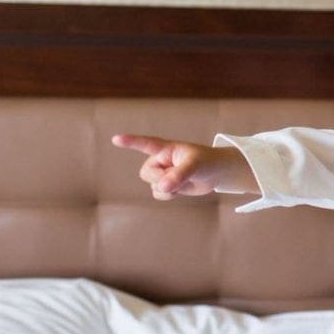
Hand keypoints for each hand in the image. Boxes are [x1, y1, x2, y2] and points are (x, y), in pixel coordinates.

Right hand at [111, 134, 257, 199]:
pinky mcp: (166, 185)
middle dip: (161, 178)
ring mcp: (162, 173)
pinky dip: (168, 195)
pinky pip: (158, 194)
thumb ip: (178, 175)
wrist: (217, 173)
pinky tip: (180, 189)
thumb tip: (161, 188)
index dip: (131, 141)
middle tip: (178, 175)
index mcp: (166, 148)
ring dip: (168, 188)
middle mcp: (161, 160)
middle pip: (147, 173)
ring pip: (152, 185)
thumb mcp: (194, 165)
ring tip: (184, 180)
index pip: (145, 144)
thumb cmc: (207, 161)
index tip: (116, 139)